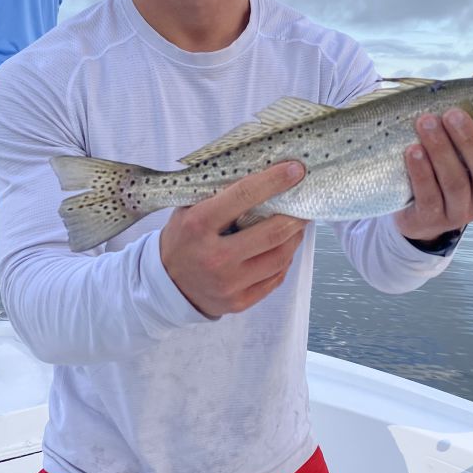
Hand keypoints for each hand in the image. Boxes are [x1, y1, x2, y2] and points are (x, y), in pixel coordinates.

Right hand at [160, 161, 308, 317]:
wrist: (166, 285)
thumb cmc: (182, 239)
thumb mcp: (188, 210)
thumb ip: (218, 194)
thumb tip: (260, 172)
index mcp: (199, 225)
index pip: (244, 196)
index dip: (274, 181)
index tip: (295, 170)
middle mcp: (215, 257)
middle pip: (271, 233)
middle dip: (295, 215)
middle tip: (306, 203)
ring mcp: (228, 283)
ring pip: (279, 258)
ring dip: (295, 238)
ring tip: (298, 225)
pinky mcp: (239, 302)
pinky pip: (275, 279)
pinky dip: (285, 260)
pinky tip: (285, 248)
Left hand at [394, 76, 472, 240]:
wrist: (415, 207)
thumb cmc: (448, 163)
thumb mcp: (462, 139)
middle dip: (471, 141)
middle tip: (452, 113)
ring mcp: (461, 213)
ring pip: (456, 184)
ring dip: (441, 150)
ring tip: (425, 123)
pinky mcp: (432, 220)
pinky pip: (429, 197)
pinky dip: (421, 172)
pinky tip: (412, 150)